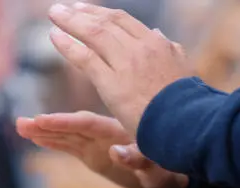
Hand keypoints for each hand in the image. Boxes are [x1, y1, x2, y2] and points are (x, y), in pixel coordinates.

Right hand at [17, 111, 188, 187]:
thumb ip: (138, 160)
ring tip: (20, 126)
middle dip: (47, 126)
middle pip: (72, 127)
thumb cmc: (168, 169)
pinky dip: (53, 141)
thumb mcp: (157, 168)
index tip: (42, 120)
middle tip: (22, 124)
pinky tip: (35, 138)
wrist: (173, 170)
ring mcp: (98, 144)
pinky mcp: (94, 154)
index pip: (87, 124)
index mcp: (119, 132)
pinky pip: (70, 146)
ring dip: (45, 131)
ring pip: (67, 135)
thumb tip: (116, 152)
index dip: (64, 122)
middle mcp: (105, 135)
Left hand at [47, 2, 194, 135]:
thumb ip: (171, 51)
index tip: (85, 10)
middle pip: (106, 22)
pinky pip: (85, 57)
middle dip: (82, 13)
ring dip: (70, 21)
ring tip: (54, 14)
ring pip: (93, 34)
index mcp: (157, 44)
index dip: (102, 14)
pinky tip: (54, 37)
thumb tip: (159, 34)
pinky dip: (68, 45)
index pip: (124, 21)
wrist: (185, 123)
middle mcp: (140, 48)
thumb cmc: (185, 105)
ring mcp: (125, 63)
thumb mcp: (183, 70)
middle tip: (63, 9)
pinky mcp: (111, 82)